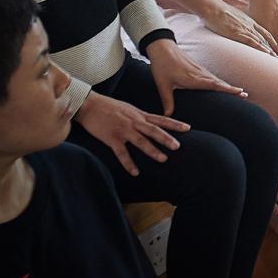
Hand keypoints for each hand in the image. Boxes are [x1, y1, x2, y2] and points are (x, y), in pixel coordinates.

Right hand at [73, 92, 189, 176]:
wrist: (89, 105)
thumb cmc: (109, 107)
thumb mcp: (129, 108)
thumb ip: (140, 116)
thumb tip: (151, 121)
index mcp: (139, 115)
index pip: (161, 119)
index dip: (175, 124)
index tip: (188, 128)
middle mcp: (134, 122)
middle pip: (154, 130)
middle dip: (167, 138)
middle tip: (178, 146)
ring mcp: (123, 130)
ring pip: (141, 141)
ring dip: (152, 151)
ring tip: (163, 159)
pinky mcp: (111, 138)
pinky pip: (122, 153)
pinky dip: (129, 163)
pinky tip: (135, 172)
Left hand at [145, 38, 245, 117]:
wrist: (162, 48)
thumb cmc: (162, 66)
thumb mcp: (162, 84)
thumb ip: (167, 101)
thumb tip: (168, 116)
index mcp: (193, 78)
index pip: (214, 84)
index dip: (227, 89)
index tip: (239, 92)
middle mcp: (200, 74)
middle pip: (220, 83)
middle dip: (232, 89)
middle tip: (246, 96)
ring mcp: (200, 70)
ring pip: (217, 80)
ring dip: (228, 86)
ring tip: (240, 93)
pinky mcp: (198, 69)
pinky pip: (213, 77)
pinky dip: (221, 83)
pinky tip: (224, 87)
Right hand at [199, 0, 276, 57]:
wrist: (212, 8)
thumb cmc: (219, 13)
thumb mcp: (234, 18)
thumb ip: (239, 24)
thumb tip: (239, 29)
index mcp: (250, 22)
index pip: (265, 33)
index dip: (273, 41)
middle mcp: (250, 26)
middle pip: (266, 38)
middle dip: (276, 48)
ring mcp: (245, 29)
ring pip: (262, 41)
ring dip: (271, 50)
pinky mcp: (238, 33)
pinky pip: (252, 41)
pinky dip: (261, 47)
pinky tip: (267, 53)